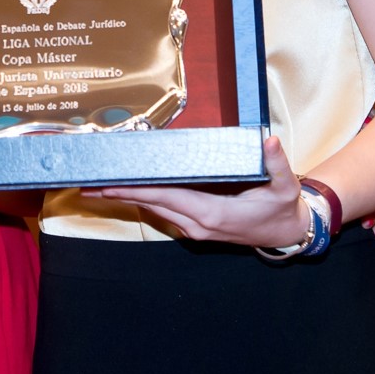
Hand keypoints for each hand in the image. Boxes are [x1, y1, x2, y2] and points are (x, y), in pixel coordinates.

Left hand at [85, 136, 308, 247]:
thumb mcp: (284, 186)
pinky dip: (144, 198)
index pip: (166, 197)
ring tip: (99, 183)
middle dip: (120, 192)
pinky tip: (129, 187)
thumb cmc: (282, 208)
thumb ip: (276, 163)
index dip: (136, 190)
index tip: (109, 184)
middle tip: (88, 181)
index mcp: (213, 214)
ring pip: (154, 208)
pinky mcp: (195, 225)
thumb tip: (269, 140)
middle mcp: (197, 224)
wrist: (286, 233)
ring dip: (128, 196)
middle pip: (151, 203)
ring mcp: (194, 228)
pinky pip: (164, 209)